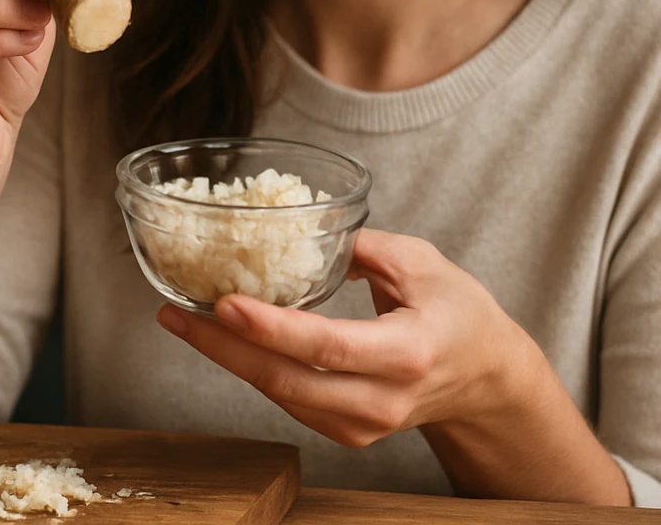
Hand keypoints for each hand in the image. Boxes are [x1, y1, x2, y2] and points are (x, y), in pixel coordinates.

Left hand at [154, 228, 530, 447]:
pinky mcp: (347, 432)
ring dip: (226, 359)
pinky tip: (220, 341)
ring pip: (281, 396)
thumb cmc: (458, 313)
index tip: (226, 303)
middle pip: (290, 382)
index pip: (329, 346)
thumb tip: (303, 227)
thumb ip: (364, 246)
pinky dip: (251, 370)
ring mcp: (364, 425)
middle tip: (176, 313)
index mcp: (409, 352)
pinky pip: (289, 401)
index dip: (273, 329)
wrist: (484, 378)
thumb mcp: (423, 264)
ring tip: (182, 319)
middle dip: (224, 348)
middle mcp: (384, 400)